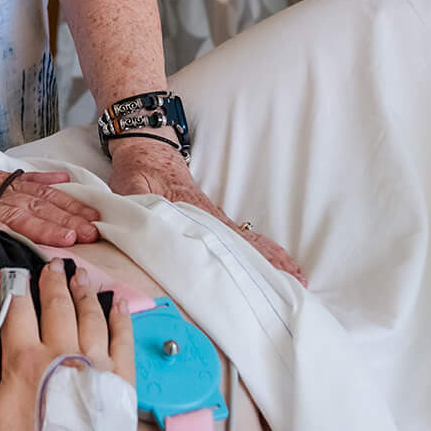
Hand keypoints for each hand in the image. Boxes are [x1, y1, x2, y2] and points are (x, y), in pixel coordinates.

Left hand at [0, 166, 101, 248]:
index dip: (35, 232)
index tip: (65, 242)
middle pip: (21, 206)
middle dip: (60, 219)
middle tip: (92, 231)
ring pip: (23, 190)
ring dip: (59, 202)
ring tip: (90, 214)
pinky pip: (9, 173)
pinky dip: (37, 176)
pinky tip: (62, 179)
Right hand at [0, 260, 135, 430]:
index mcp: (25, 361)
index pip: (18, 310)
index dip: (14, 287)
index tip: (12, 273)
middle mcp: (63, 355)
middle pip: (58, 305)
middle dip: (53, 281)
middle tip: (53, 265)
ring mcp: (97, 368)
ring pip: (92, 316)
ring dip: (85, 292)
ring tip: (81, 275)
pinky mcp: (121, 386)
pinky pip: (124, 341)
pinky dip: (121, 318)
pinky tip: (118, 304)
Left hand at [106, 136, 306, 282]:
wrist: (145, 145)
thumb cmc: (138, 169)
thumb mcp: (131, 187)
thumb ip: (132, 206)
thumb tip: (131, 223)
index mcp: (195, 212)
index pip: (228, 238)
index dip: (251, 254)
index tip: (272, 271)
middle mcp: (210, 218)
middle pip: (247, 244)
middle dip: (272, 263)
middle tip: (299, 284)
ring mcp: (212, 218)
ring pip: (246, 242)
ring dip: (270, 259)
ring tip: (297, 281)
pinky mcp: (208, 219)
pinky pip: (238, 238)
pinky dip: (258, 249)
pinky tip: (269, 264)